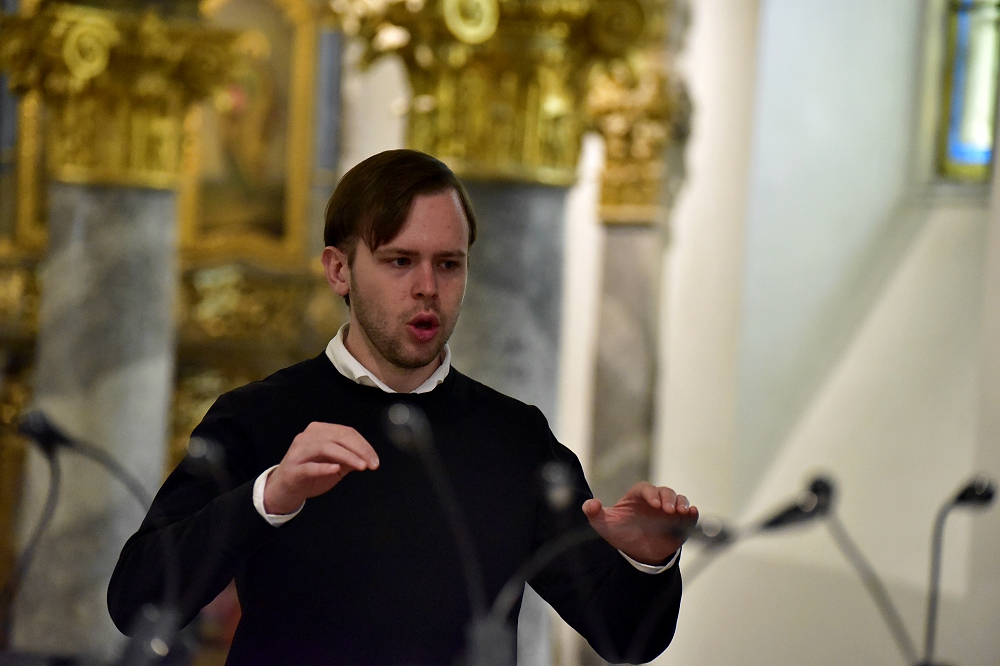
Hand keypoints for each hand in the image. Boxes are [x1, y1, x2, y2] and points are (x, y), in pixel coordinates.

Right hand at [263, 422, 379, 514]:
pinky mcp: (293, 469)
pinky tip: (336, 469)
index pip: (346, 432)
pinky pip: (309, 466)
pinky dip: (324, 467)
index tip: (375, 460)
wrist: (284, 490)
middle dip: (359, 449)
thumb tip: (368, 457)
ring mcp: (298, 452)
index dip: (364, 445)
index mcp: (319, 431)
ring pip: (325, 447)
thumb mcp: (335, 465)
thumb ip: (349, 458)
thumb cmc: (310, 475)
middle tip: (372, 463)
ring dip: (346, 456)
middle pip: (338, 436)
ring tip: (361, 466)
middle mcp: (307, 437)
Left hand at [583, 482, 697, 565]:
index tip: (654, 504)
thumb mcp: (604, 524)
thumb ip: (594, 513)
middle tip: (667, 510)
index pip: (646, 488)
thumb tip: (591, 504)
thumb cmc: (621, 533)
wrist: (637, 554)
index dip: (651, 493)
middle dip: (668, 498)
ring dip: (682, 503)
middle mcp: (656, 500)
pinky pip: (689, 515)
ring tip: (681, 512)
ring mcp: (669, 511)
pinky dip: (693, 513)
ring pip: (679, 499)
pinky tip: (692, 513)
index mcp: (638, 496)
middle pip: (665, 491)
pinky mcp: (680, 523)